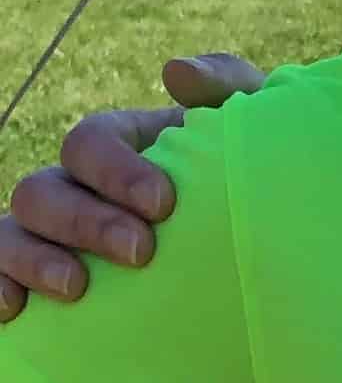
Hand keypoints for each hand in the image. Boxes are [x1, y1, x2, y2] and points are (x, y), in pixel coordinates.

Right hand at [0, 56, 265, 319]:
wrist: (275, 268)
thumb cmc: (259, 192)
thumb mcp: (257, 137)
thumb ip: (227, 88)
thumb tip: (174, 73)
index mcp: (122, 150)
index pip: (91, 142)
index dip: (115, 169)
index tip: (164, 204)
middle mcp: (76, 191)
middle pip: (43, 191)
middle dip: (85, 221)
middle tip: (141, 252)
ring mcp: (52, 240)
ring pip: (11, 233)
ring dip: (34, 257)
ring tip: (76, 288)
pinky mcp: (42, 288)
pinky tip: (14, 309)